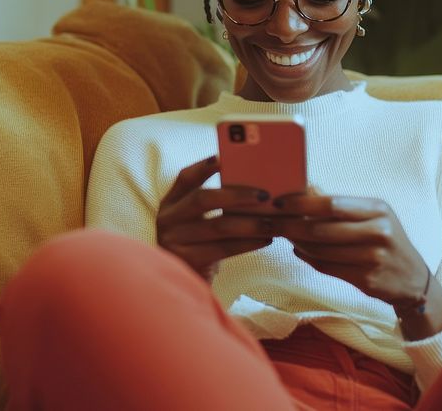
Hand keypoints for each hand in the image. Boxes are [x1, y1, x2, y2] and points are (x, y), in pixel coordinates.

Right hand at [156, 155, 276, 282]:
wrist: (187, 284)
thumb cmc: (201, 245)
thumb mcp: (198, 221)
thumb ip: (214, 202)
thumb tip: (254, 182)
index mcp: (171, 203)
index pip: (185, 177)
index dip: (205, 166)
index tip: (228, 157)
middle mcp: (167, 219)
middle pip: (203, 199)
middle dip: (237, 195)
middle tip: (265, 195)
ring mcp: (173, 240)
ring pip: (218, 226)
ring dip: (250, 223)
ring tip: (274, 221)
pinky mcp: (186, 261)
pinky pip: (223, 249)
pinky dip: (248, 243)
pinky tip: (266, 240)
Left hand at [271, 193, 428, 308]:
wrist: (412, 278)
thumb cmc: (386, 241)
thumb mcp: (373, 216)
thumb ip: (341, 205)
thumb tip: (305, 189)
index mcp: (378, 209)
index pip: (332, 204)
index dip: (301, 204)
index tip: (278, 202)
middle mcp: (379, 231)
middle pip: (323, 228)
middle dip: (291, 225)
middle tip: (271, 221)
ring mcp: (373, 257)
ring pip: (321, 250)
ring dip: (297, 243)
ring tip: (283, 235)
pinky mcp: (366, 279)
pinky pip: (327, 267)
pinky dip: (308, 258)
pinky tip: (299, 250)